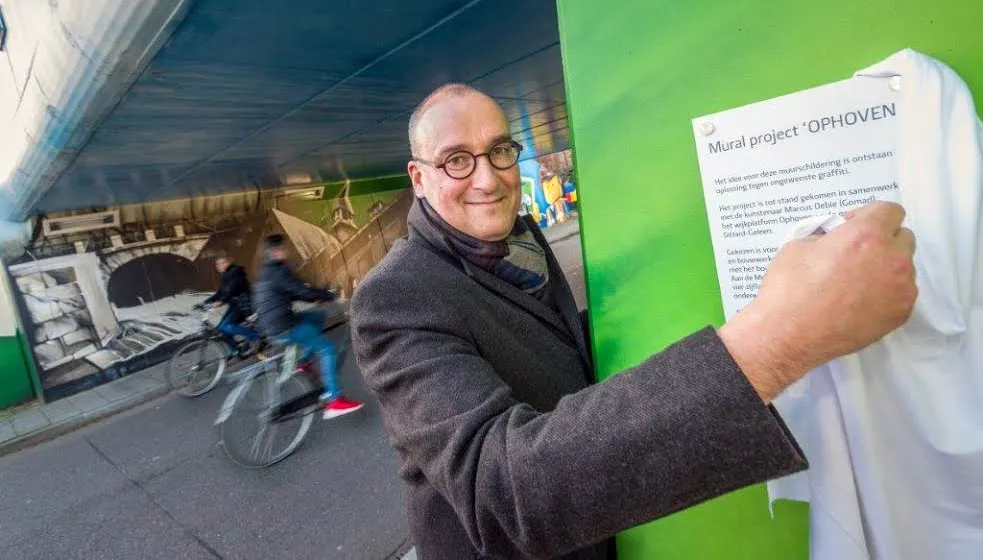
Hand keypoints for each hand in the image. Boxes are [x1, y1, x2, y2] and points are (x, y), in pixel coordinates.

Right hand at [719, 201, 916, 400]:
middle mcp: (892, 258)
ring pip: (904, 267)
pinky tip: (859, 301)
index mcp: (866, 234)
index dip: (869, 216)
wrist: (788, 334)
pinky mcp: (901, 313)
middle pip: (903, 237)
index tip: (853, 227)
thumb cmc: (789, 289)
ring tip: (856, 283)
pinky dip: (886, 293)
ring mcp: (901, 288)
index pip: (890, 210)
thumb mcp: (800, 245)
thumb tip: (838, 239)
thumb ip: (830, 236)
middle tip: (856, 254)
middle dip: (883, 240)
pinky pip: (901, 293)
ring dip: (886, 268)